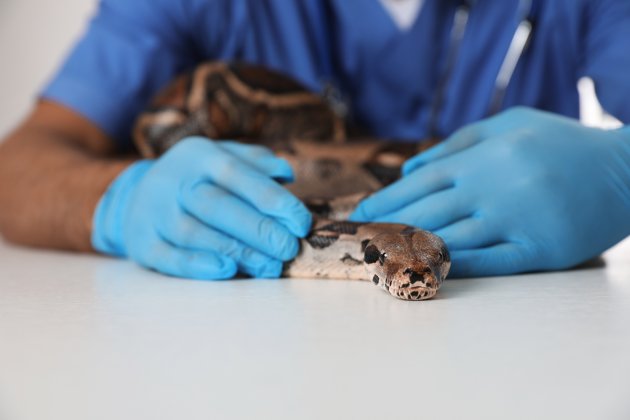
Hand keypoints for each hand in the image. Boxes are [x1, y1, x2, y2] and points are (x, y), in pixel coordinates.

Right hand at [92, 137, 310, 278]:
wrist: (136, 195)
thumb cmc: (197, 179)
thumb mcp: (223, 158)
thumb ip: (256, 163)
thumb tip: (286, 173)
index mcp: (199, 156)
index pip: (238, 174)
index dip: (272, 199)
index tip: (301, 223)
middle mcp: (173, 180)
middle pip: (217, 206)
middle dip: (258, 229)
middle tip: (289, 249)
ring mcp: (154, 212)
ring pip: (195, 234)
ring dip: (237, 252)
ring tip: (270, 267)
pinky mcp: (142, 243)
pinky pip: (169, 257)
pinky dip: (197, 265)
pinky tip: (227, 271)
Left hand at [351, 107, 629, 276]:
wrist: (625, 169)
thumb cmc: (561, 142)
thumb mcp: (508, 125)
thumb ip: (456, 144)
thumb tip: (409, 168)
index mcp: (482, 159)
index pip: (418, 184)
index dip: (384, 202)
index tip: (359, 216)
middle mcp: (491, 189)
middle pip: (425, 213)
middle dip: (385, 227)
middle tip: (356, 241)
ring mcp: (514, 221)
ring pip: (449, 240)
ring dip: (408, 251)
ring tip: (378, 259)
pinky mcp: (538, 250)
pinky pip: (487, 262)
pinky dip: (452, 268)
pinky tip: (424, 272)